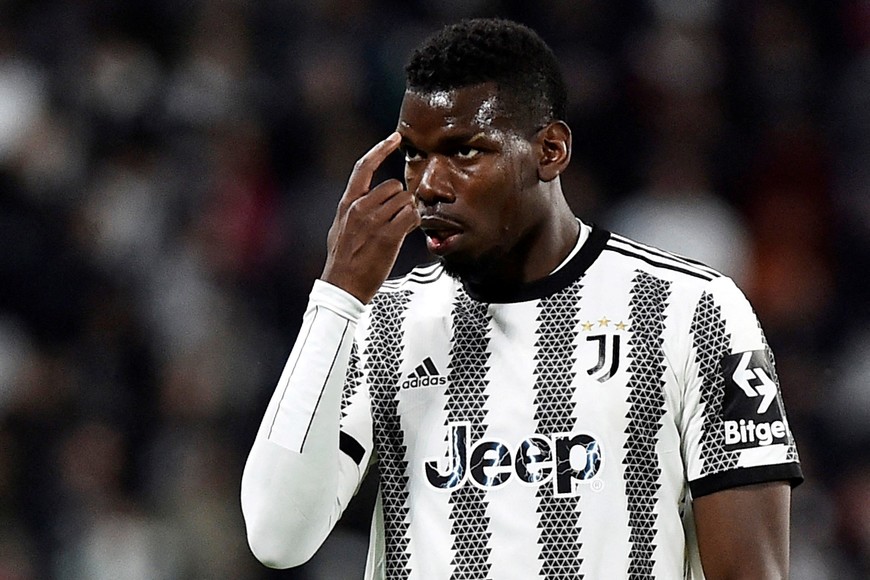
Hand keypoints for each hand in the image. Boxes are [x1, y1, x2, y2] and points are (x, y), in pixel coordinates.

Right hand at [321, 132, 419, 302]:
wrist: (342, 286)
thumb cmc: (343, 260)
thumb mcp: (340, 227)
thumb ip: (353, 209)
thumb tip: (366, 197)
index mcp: (347, 204)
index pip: (363, 167)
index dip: (381, 149)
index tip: (395, 137)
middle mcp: (359, 208)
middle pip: (393, 186)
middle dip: (400, 200)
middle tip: (395, 219)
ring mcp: (374, 222)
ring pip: (405, 201)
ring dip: (408, 213)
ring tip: (398, 230)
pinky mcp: (388, 236)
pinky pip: (411, 217)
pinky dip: (413, 224)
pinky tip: (405, 234)